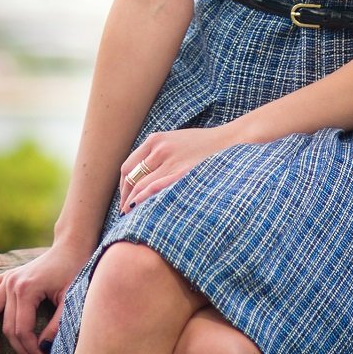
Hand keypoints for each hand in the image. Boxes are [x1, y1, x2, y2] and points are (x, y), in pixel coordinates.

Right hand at [0, 241, 90, 353]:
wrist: (70, 247)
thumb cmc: (73, 271)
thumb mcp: (70, 299)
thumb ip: (56, 324)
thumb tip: (44, 348)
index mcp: (26, 289)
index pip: (23, 330)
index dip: (32, 349)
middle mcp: (12, 284)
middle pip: (8, 326)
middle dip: (20, 349)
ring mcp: (7, 278)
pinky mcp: (7, 275)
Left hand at [116, 123, 236, 212]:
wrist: (229, 142)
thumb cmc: (202, 145)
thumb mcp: (175, 140)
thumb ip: (157, 153)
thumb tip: (140, 176)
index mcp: (155, 139)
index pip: (128, 166)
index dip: (123, 185)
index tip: (124, 197)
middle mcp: (159, 148)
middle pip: (132, 177)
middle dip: (126, 196)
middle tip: (124, 211)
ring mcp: (171, 160)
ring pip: (142, 185)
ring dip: (133, 201)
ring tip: (130, 214)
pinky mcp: (183, 171)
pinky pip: (158, 187)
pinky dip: (145, 198)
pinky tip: (141, 207)